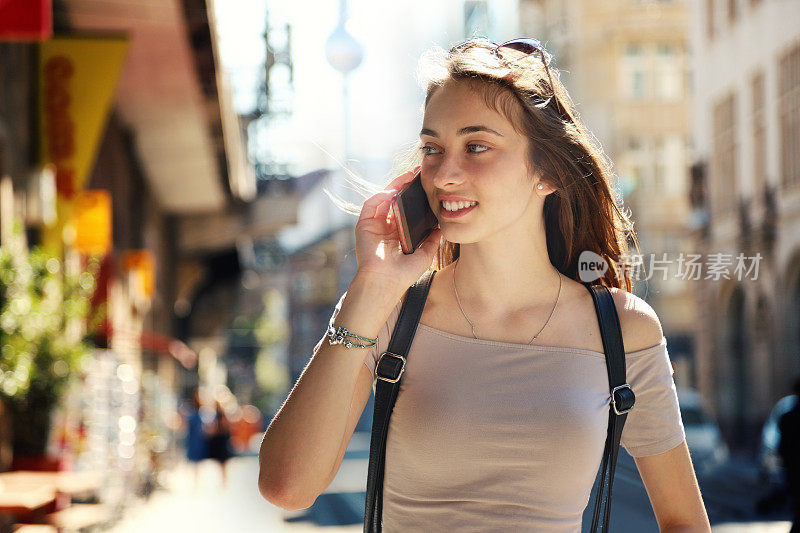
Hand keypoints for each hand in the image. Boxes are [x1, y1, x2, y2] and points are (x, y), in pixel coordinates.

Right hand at [354, 167, 441, 291]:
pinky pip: (371, 204)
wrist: (386, 283)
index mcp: (397, 233)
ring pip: (383, 199)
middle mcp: (385, 227)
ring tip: (407, 178)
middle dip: (404, 186)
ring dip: (394, 186)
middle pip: (394, 200)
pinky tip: (393, 192)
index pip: (405, 209)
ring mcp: (374, 225)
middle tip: (416, 174)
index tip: (425, 185)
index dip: (413, 197)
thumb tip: (441, 228)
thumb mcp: (424, 255)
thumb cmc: (403, 274)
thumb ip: (432, 241)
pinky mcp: (364, 225)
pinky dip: (381, 195)